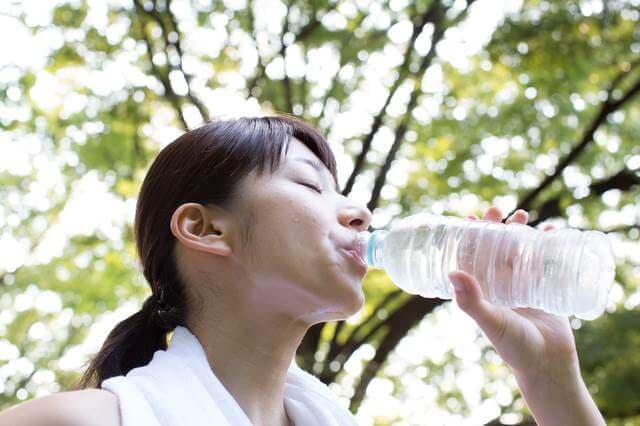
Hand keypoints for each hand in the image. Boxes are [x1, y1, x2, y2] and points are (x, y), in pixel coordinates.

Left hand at [448, 206, 578, 381]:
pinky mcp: (544, 288)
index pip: (470, 258)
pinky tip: (551, 230)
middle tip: (497, 210)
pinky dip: (547, 244)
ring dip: (519, 231)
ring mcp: (522, 285)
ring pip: (518, 250)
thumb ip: (472, 303)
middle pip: (494, 248)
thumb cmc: (514, 347)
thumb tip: (452, 272)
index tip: (470, 217)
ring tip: (523, 215)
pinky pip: (544, 260)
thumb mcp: (491, 322)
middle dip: (495, 228)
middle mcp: (499, 285)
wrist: (549, 365)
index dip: (469, 238)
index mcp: (482, 291)